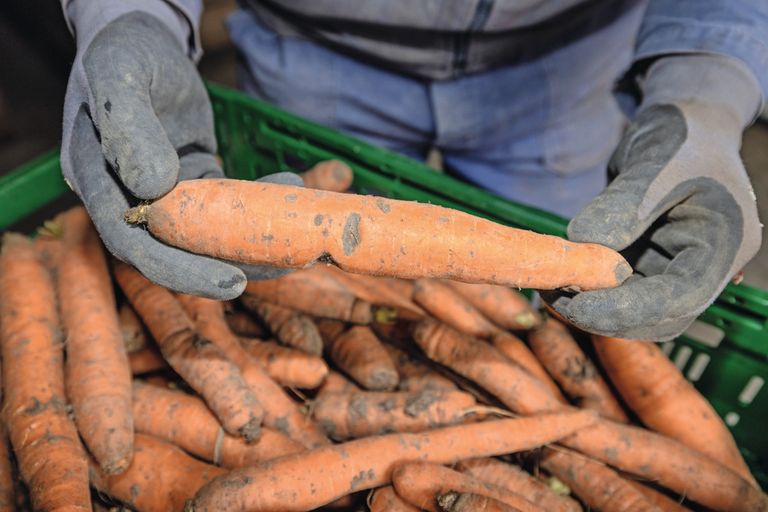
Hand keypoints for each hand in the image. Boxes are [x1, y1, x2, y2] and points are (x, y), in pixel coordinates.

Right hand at [61, 12, 297, 299]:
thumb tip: (154, 188)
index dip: (178, 268)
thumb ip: (131, 129)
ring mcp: (161, 192)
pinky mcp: (192, 182)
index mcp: (96, 179)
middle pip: (171, 249)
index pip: (131, 241)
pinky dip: (256, 203)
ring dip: (250, 240)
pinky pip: (224, 204)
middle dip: (224, 266)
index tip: (229, 280)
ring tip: (297, 239)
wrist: (144, 41)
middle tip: (277, 269)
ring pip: (204, 232)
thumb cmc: (126, 53)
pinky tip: (289, 186)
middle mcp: (124, 195)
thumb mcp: (121, 77)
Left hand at [543, 55, 762, 340]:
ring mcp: (678, 269)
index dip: (627, 308)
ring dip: (595, 308)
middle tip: (554, 299)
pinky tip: (560, 278)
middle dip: (606, 315)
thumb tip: (583, 246)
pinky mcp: (652, 266)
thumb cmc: (681, 137)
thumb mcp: (655, 163)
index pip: (679, 296)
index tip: (578, 304)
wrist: (684, 125)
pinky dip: (593, 291)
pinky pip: (623, 293)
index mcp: (725, 243)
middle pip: (659, 316)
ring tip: (550, 289)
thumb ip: (622, 207)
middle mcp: (705, 266)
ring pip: (638, 312)